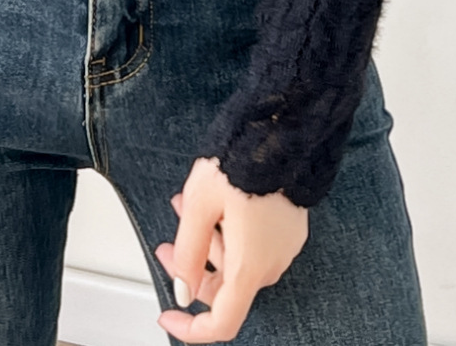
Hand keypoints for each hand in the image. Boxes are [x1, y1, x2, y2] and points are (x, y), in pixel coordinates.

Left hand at [153, 156, 308, 341]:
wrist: (282, 130)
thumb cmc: (242, 162)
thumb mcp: (199, 205)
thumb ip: (188, 252)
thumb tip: (181, 289)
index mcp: (250, 267)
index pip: (222, 322)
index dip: (191, 329)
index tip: (168, 314)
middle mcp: (271, 264)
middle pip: (225, 288)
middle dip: (191, 270)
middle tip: (167, 245)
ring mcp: (283, 245)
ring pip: (237, 262)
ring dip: (207, 244)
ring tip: (184, 207)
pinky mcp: (288, 227)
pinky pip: (254, 244)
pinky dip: (228, 234)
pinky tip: (213, 205)